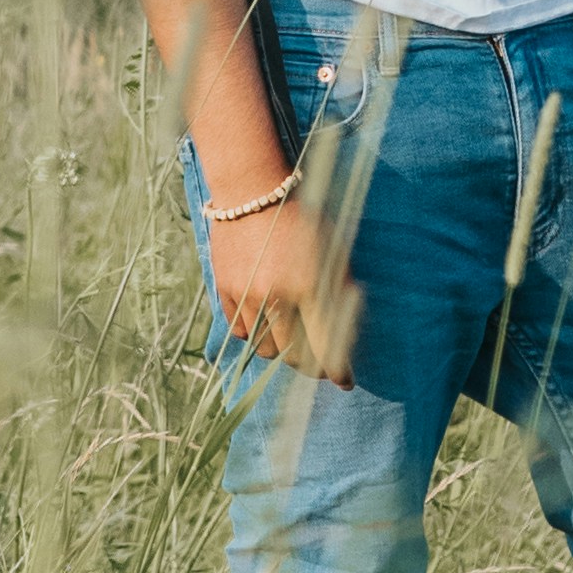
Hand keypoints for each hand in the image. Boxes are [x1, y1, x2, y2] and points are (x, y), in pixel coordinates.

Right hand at [209, 188, 360, 380]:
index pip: (325, 344)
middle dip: (307, 365)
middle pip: (292, 355)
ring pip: (262, 347)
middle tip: (316, 364)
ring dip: (278, 350)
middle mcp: (277, 296)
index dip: (337, 369)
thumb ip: (339, 286)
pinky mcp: (225, 289)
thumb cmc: (299, 216)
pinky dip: (252, 332)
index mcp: (309, 285)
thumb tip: (346, 325)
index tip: (344, 381)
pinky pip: (239, 329)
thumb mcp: (330, 247)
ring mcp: (247, 295)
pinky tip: (263, 322)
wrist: (252, 191)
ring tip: (287, 340)